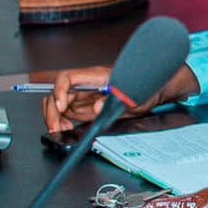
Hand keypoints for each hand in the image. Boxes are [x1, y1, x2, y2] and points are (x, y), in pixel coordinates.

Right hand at [41, 63, 198, 133]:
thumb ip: (115, 102)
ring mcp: (84, 96)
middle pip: (56, 92)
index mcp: (96, 76)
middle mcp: (86, 85)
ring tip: (61, 130)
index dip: (59, 91)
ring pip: (57, 103)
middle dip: (52, 110)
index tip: (61, 106)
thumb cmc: (146, 87)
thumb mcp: (135, 97)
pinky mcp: (84, 108)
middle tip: (57, 127)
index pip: (67, 77)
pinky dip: (60, 122)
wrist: (155, 91)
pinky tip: (67, 130)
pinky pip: (64, 113)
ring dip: (54, 117)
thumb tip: (96, 108)